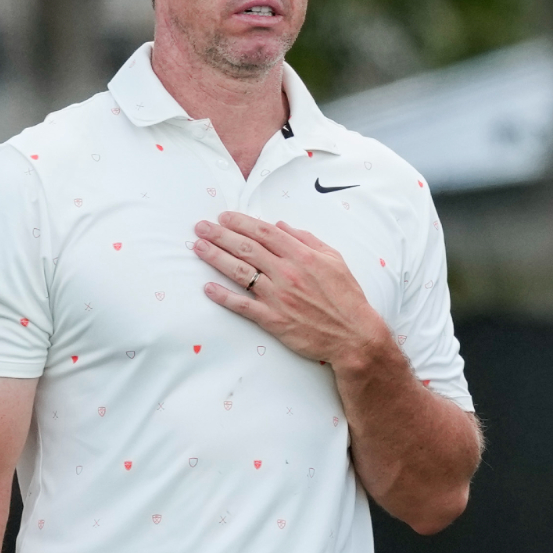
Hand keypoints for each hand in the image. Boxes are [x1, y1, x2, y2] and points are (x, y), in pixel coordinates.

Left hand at [193, 213, 392, 370]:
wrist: (354, 335)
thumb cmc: (347, 297)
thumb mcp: (335, 260)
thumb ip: (308, 240)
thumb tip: (283, 226)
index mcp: (302, 256)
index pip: (265, 233)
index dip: (241, 222)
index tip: (225, 217)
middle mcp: (287, 273)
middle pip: (246, 248)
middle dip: (220, 234)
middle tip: (201, 226)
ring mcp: (278, 297)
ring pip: (240, 272)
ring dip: (216, 257)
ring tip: (198, 246)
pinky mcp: (273, 319)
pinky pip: (242, 306)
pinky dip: (223, 297)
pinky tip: (208, 288)